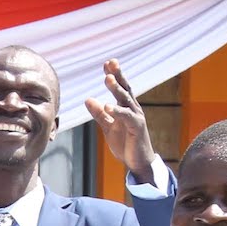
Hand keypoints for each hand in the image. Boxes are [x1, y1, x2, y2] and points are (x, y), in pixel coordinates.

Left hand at [84, 58, 156, 180]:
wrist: (138, 163)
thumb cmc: (125, 144)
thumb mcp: (108, 127)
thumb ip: (99, 114)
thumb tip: (88, 99)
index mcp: (126, 107)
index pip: (120, 87)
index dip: (114, 75)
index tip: (107, 63)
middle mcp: (133, 109)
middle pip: (125, 88)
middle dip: (117, 75)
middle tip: (111, 62)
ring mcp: (136, 117)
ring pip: (125, 100)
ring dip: (116, 89)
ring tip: (107, 79)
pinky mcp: (137, 128)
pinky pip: (126, 117)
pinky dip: (117, 111)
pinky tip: (107, 106)